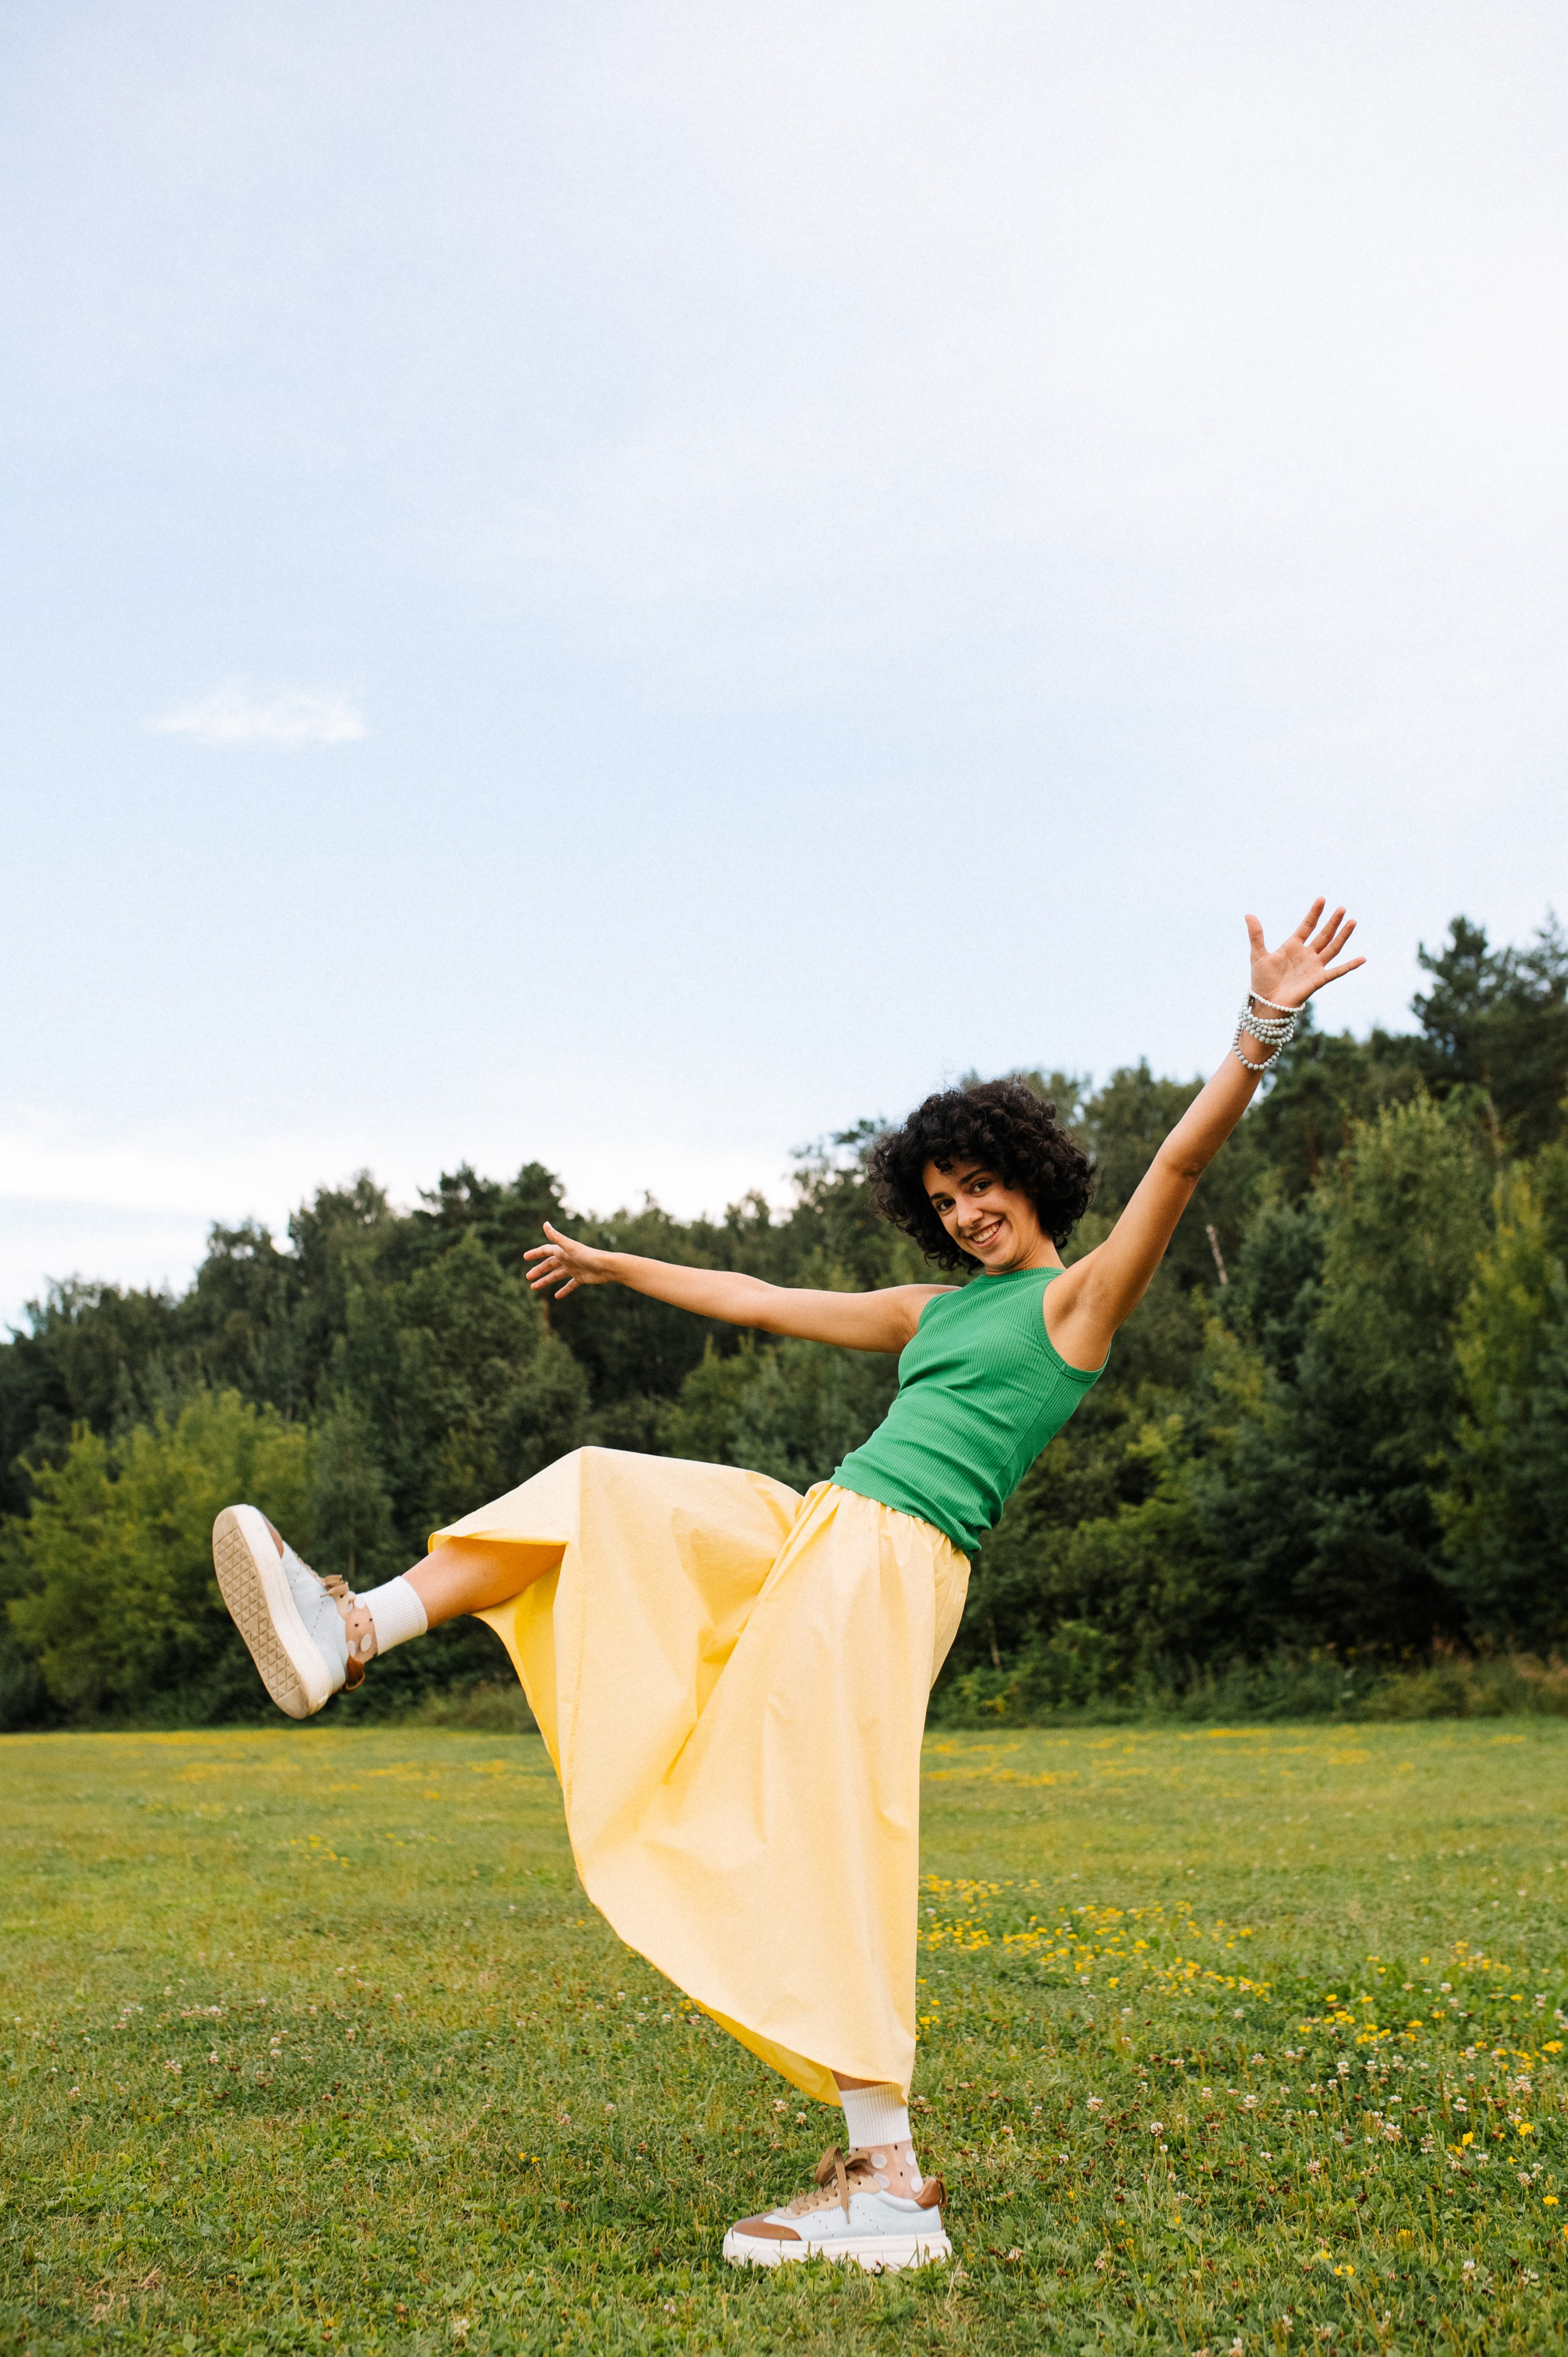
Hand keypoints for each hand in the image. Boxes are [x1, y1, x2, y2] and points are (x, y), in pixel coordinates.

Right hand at [523, 1221, 614, 1298]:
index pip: (546, 1251)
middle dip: (538, 1270)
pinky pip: (570, 1285)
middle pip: (549, 1265)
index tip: (525, 1257)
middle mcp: (567, 1259)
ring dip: (546, 1281)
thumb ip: (556, 1237)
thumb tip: (545, 1223)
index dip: (535, 1253)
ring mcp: (574, 1269)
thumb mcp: (569, 1247)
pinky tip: (556, 1296)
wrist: (607, 1266)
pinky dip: (563, 1290)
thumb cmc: (589, 1256)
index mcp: (563, 1251)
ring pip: (556, 1276)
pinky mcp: (581, 1278)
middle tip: (528, 1277)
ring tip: (534, 1287)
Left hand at [1245, 898, 1364, 1010]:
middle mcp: (1306, 954)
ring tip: (1352, 921)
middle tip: (1342, 908)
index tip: (1321, 899)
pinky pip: (1337, 971)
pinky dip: (1350, 965)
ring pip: (1332, 948)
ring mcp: (1314, 966)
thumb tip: (1248, 915)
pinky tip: (1362, 958)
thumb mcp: (1257, 954)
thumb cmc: (1261, 981)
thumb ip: (1256, 935)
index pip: (1307, 926)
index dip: (1314, 913)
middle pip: (1323, 935)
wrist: (1266, 1003)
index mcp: (1292, 946)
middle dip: (1332, 922)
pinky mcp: (1319, 980)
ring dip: (1342, 936)